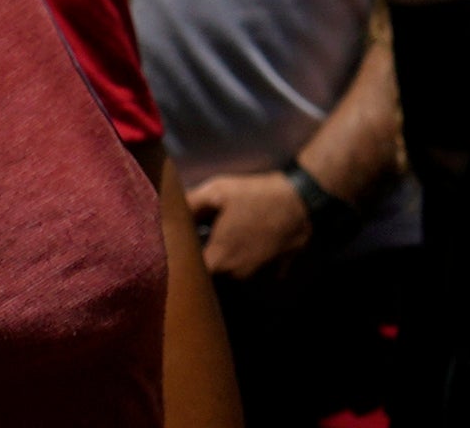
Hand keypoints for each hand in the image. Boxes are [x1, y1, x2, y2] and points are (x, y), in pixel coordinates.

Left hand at [189, 169, 310, 280]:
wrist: (300, 200)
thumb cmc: (255, 196)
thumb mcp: (216, 192)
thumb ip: (188, 205)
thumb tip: (169, 215)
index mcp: (219, 260)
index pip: (191, 274)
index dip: (184, 260)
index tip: (182, 246)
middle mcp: (238, 276)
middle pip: (213, 274)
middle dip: (206, 257)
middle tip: (206, 234)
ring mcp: (260, 276)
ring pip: (234, 272)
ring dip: (229, 258)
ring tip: (231, 233)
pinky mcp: (278, 272)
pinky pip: (258, 271)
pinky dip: (252, 260)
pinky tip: (252, 240)